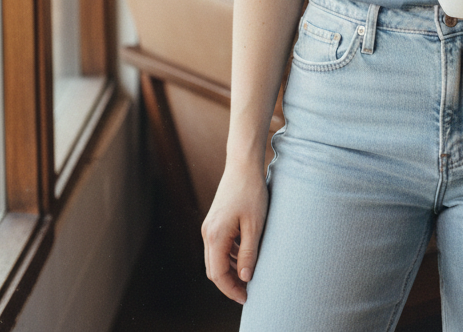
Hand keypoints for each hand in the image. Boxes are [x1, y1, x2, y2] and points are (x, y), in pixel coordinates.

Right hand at [201, 159, 268, 303]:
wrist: (243, 165)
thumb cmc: (251, 192)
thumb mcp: (255, 225)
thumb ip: (248, 253)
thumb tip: (244, 279)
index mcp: (215, 236)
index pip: (218, 274)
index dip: (231, 290)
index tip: (246, 298)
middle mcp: (207, 233)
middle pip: (213, 269)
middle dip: (229, 283)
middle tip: (247, 292)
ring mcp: (209, 226)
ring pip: (215, 258)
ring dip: (229, 270)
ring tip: (249, 276)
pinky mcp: (215, 221)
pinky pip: (219, 246)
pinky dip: (229, 256)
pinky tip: (245, 255)